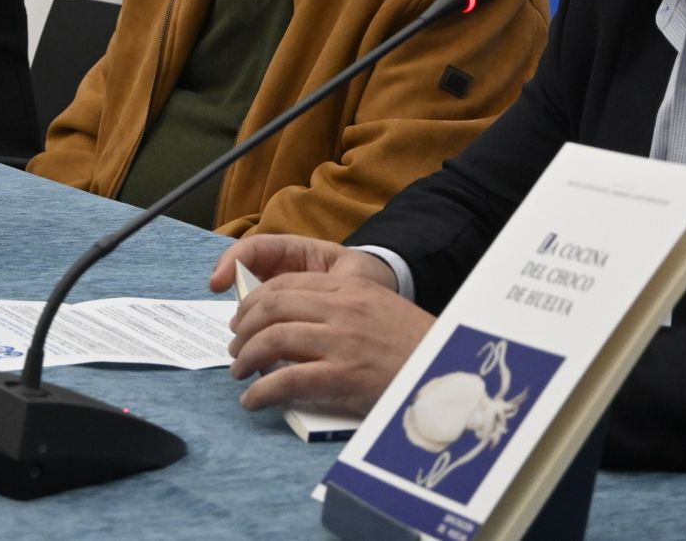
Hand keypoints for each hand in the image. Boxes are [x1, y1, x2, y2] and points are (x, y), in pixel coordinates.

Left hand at [220, 236, 432, 415]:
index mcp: (351, 288)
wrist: (450, 372)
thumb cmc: (416, 348)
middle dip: (244, 327)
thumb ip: (341, 310)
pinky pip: (287, 380)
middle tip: (235, 345)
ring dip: (246, 357)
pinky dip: (262, 392)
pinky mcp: (344, 376)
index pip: (287, 283)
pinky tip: (253, 401)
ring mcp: (343, 341)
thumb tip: (295, 326)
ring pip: (273, 339)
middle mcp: (343, 308)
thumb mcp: (379, 311)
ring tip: (239, 371)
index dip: (255, 301)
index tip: (243, 317)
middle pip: (273, 307)